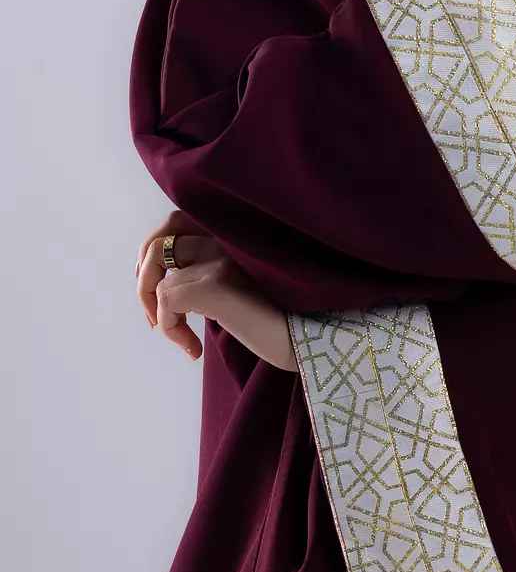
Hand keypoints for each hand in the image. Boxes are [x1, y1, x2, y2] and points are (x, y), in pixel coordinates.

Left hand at [135, 212, 296, 371]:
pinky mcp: (216, 283)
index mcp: (233, 234)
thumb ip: (213, 271)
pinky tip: (194, 349)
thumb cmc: (283, 321)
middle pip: (159, 238)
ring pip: (156, 268)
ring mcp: (221, 257)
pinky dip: (171, 327)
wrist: (317, 341)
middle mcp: (227, 237)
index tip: (157, 292)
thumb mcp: (244, 286)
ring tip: (176, 334)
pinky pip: (166, 298)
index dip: (156, 253)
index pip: (175, 222)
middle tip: (154, 315)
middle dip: (143, 278)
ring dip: (153, 306)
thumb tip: (167, 281)